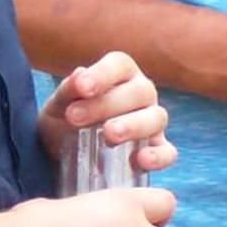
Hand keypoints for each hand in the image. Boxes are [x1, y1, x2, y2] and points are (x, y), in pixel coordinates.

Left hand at [38, 51, 178, 173]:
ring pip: (156, 118)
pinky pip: (168, 152)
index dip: (103, 74)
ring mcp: (152, 122)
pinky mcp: (157, 150)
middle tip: (75, 118)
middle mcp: (142, 94)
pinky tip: (140, 160)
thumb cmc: (66, 120)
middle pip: (140, 91)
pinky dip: (158, 156)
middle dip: (108, 104)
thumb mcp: (58, 106)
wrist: (65, 152)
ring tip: (109, 136)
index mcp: (120, 76)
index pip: (119, 65)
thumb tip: (78, 76)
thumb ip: (66, 92)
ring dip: (134, 125)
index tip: (81, 88)